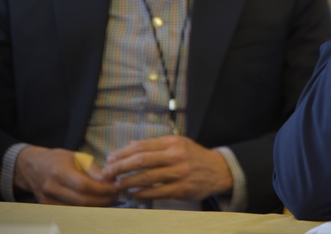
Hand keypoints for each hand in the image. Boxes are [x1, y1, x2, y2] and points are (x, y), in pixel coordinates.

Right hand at [14, 146, 116, 206]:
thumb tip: (110, 180)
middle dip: (102, 199)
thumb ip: (93, 169)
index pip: (84, 185)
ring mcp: (47, 199)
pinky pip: (70, 211)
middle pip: (82, 201)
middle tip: (115, 195)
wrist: (33, 167)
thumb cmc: (58, 159)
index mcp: (59, 171)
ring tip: (108, 198)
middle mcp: (51, 187)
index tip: (116, 187)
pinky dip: (85, 209)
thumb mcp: (76, 157)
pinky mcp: (47, 207)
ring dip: (96, 206)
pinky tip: (95, 202)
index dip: (102, 189)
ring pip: (77, 209)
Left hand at [101, 134, 232, 202]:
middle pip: (141, 161)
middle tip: (106, 173)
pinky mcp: (181, 189)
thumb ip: (155, 145)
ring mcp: (179, 173)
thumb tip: (130, 146)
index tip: (110, 159)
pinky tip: (133, 194)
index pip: (142, 146)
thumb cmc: (194, 157)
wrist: (218, 170)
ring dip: (127, 182)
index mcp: (173, 142)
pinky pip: (156, 192)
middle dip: (120, 167)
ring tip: (116, 185)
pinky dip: (141, 194)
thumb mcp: (178, 144)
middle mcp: (176, 156)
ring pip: (146, 177)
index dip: (123, 153)